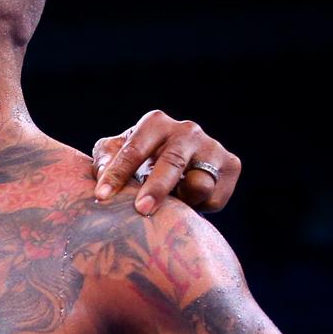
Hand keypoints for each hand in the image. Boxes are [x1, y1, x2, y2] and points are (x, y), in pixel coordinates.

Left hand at [92, 109, 240, 215]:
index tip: (102, 196)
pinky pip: (214, 197)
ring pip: (199, 183)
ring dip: (181, 200)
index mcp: (155, 123)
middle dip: (156, 188)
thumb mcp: (115, 154)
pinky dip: (198, 206)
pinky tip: (188, 200)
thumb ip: (104, 162)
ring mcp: (212, 146)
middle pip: (172, 163)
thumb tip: (101, 178)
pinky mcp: (231, 165)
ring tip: (169, 204)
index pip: (134, 150)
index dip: (117, 174)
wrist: (178, 164)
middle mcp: (187, 130)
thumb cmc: (139, 158)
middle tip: (141, 209)